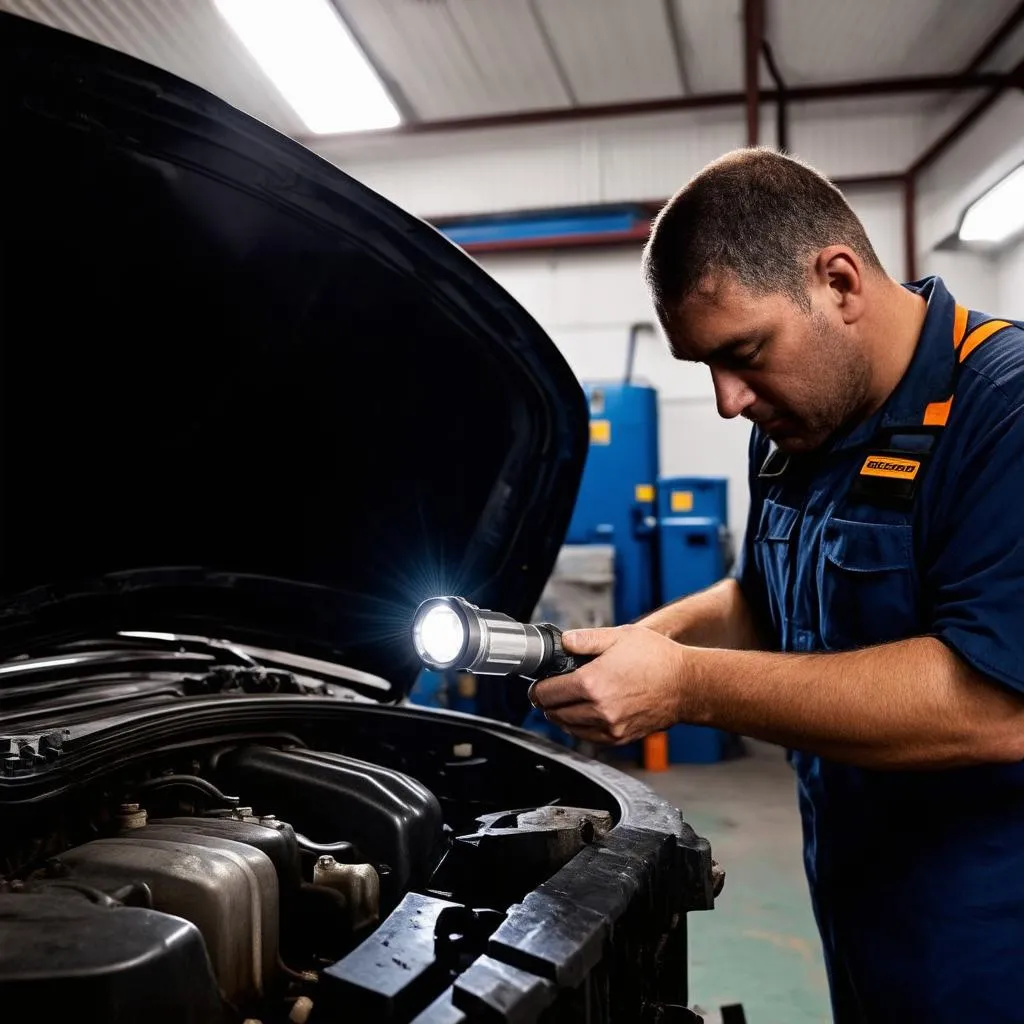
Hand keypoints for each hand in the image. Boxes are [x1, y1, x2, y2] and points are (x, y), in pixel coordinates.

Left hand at [529, 625, 690, 744]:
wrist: (687, 685)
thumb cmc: (658, 659)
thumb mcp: (619, 636)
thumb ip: (586, 639)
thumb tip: (564, 641)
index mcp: (592, 682)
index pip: (548, 692)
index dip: (538, 688)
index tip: (538, 684)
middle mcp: (598, 709)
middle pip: (555, 712)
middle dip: (546, 702)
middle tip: (546, 693)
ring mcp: (610, 726)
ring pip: (569, 728)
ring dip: (560, 716)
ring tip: (561, 704)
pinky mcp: (620, 737)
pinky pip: (588, 738)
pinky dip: (578, 728)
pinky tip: (580, 716)